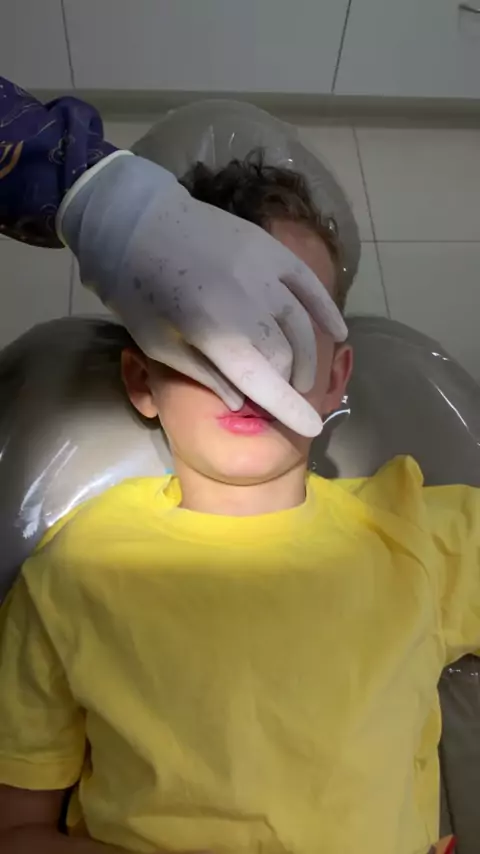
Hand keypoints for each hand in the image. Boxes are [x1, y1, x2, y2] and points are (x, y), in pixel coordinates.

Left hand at [58, 153, 346, 436]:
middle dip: (286, 382)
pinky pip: (310, 286)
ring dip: (306, 356)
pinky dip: (326, 311)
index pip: (266, 382)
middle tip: (279, 394)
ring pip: (301, 326)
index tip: (312, 427)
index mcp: (215, 333)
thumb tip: (242, 400)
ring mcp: (265, 272)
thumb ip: (206, 374)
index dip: (291, 409)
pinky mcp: (271, 250)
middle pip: (285, 356)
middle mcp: (249, 304)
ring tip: (300, 375)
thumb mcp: (159, 345)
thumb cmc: (136, 291)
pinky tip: (339, 332)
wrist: (134, 221)